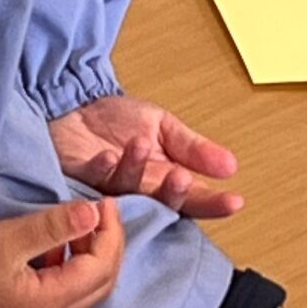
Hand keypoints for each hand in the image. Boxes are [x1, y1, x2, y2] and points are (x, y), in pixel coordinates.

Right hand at [0, 199, 125, 307]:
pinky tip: (54, 246)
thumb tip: (93, 212)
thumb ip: (53, 226)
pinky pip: (65, 292)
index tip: (105, 202)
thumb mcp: (6, 239)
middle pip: (101, 283)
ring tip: (79, 225)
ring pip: (86, 289)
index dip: (110, 233)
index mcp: (49, 303)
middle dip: (108, 245)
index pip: (100, 268)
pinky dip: (71, 267)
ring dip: (91, 256)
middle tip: (103, 212)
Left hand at [49, 94, 242, 220]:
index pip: (196, 198)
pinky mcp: (81, 181)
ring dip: (136, 168)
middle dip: (173, 192)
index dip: (214, 203)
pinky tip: (108, 155)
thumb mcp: (163, 126)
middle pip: (163, 203)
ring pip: (129, 189)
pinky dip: (103, 166)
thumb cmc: (115, 120)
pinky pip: (94, 178)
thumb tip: (230, 166)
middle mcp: (139, 190)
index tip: (234, 201)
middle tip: (181, 177)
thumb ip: (194, 148)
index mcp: (164, 179)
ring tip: (139, 144)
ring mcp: (110, 189)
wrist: (72, 104)